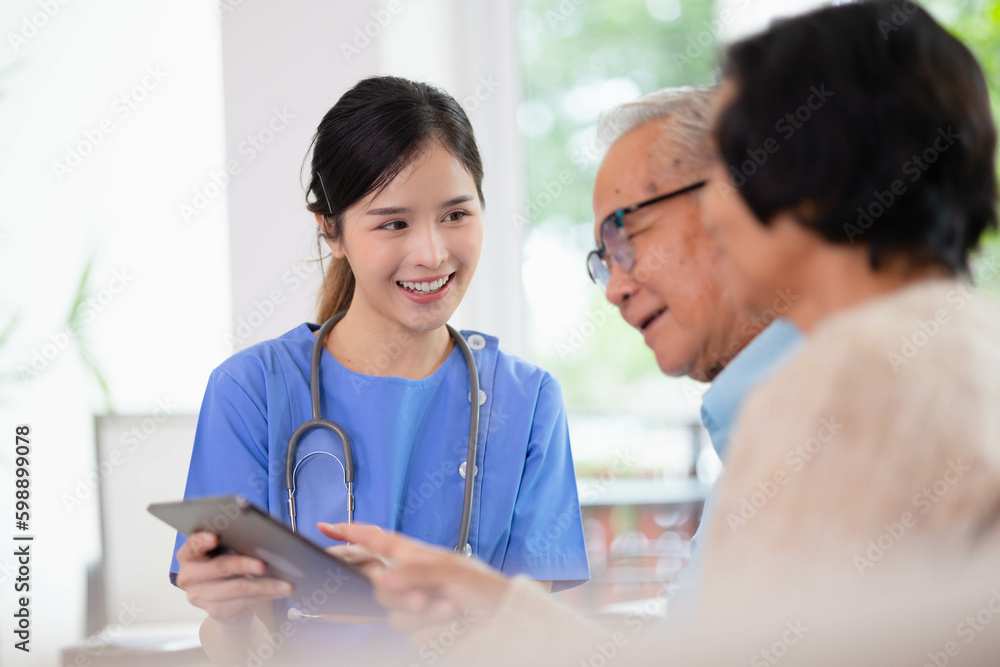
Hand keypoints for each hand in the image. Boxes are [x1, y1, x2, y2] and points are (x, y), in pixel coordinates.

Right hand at [175, 531, 292, 624]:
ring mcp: (200, 596)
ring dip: (264, 585)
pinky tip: (279, 591)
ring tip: (284, 584)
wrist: (225, 599)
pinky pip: (245, 601)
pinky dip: (266, 594)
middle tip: (263, 564)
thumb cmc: (226, 566)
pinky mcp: (215, 611)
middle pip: (219, 567)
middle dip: (243, 564)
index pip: (193, 545)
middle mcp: (189, 576)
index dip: (202, 541)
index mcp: (189, 555)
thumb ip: (232, 543)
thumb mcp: (224, 551)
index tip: (215, 537)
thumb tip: (260, 539)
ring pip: (237, 588)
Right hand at [327, 523, 511, 645]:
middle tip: (426, 599)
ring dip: (424, 617)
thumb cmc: (484, 588)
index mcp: (416, 556)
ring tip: (451, 611)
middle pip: (379, 587)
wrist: (504, 621)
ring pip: (395, 617)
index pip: (376, 540)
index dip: (350, 533)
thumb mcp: (449, 571)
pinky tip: (451, 626)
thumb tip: (380, 579)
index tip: (326, 527)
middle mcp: (412, 581)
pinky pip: (412, 638)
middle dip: (401, 596)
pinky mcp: (423, 632)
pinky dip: (433, 633)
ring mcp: (416, 608)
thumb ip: (412, 573)